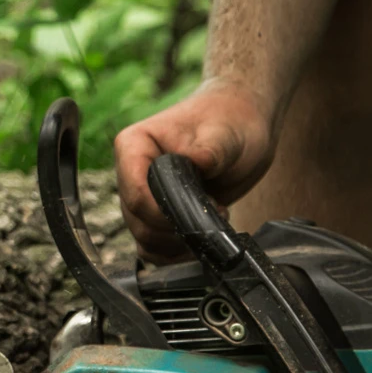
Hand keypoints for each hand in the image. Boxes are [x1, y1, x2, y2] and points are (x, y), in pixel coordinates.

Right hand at [114, 81, 275, 260]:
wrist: (241, 123)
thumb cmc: (230, 119)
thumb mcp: (226, 134)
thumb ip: (210, 151)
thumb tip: (198, 163)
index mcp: (134, 145)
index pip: (135, 193)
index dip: (164, 213)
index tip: (200, 210)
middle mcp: (130, 172)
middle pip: (137, 221)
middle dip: (176, 229)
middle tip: (216, 213)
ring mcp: (142, 195)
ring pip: (144, 238)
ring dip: (179, 243)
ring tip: (213, 221)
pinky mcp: (157, 213)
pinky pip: (153, 247)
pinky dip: (176, 253)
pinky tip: (202, 239)